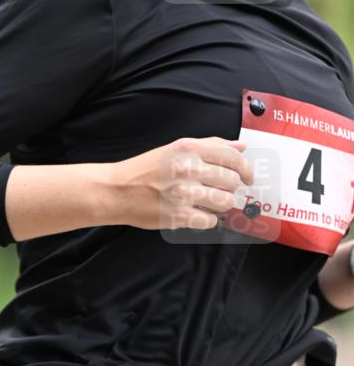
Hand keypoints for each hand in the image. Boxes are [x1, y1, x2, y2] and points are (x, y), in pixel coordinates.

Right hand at [106, 136, 254, 231]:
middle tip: (221, 191)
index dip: (246, 170)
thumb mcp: (176, 148)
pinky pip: (210, 220)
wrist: (117, 191)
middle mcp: (188, 169)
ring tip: (210, 202)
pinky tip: (198, 213)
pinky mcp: (178, 216)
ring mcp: (184, 194)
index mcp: (189, 149)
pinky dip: (208, 219)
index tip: (248, 178)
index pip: (232, 158)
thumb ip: (210, 145)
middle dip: (231, 188)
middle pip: (231, 181)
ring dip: (222, 204)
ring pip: (225, 201)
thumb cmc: (146, 169)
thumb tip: (241, 147)